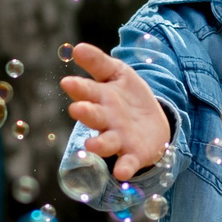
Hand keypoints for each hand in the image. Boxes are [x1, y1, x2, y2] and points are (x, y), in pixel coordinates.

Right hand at [61, 44, 171, 180]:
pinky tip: (121, 173)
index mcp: (100, 98)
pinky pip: (127, 162)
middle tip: (78, 109)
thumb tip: (77, 47)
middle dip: (86, 113)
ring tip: (91, 145)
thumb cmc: (128, 96)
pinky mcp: (133, 154)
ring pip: (105, 142)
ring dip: (98, 145)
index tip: (68, 83)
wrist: (153, 122)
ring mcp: (118, 138)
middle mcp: (105, 120)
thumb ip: (98, 63)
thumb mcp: (117, 74)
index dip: (78, 88)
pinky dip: (124, 168)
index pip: (86, 91)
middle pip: (93, 116)